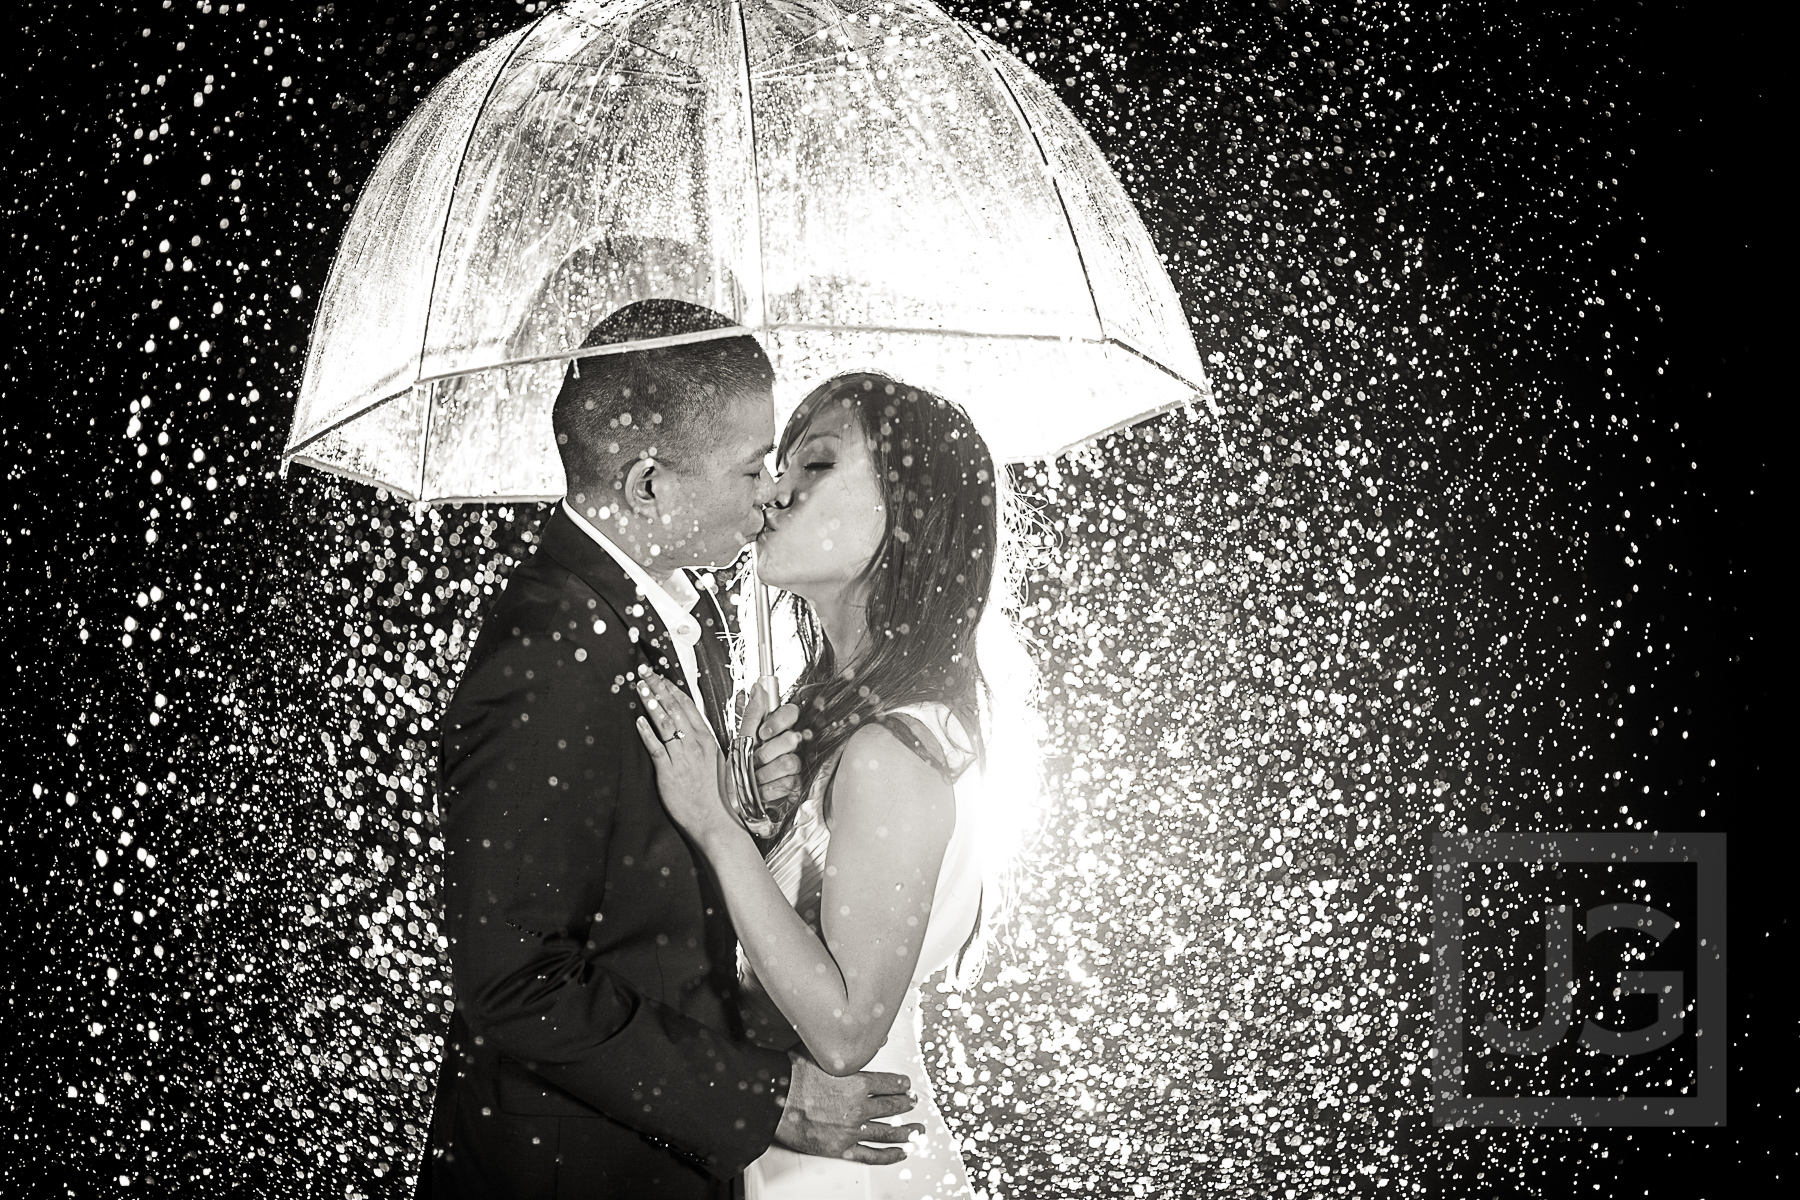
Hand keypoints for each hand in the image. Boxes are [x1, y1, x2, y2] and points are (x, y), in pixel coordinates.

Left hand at [634, 673, 738, 841]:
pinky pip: (656, 748)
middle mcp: (695, 744)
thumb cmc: (717, 795)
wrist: (716, 820)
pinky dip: (647, 732)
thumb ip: (702, 745)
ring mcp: (683, 757)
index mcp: (707, 740)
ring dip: (651, 703)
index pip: (688, 707)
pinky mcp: (670, 771)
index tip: (662, 677)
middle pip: (674, 709)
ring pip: (665, 723)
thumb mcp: (716, 762)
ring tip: (639, 688)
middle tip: (644, 673)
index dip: (673, 690)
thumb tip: (689, 731)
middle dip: (658, 688)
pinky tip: (638, 721)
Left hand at [741, 689, 806, 812]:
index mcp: (775, 730)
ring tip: (754, 778)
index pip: (791, 713)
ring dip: (767, 773)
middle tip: (755, 760)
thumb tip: (758, 688)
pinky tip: (761, 790)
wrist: (732, 802)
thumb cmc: (735, 770)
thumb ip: (752, 715)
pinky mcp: (795, 784)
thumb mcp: (740, 740)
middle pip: (792, 738)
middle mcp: (787, 745)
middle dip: (768, 752)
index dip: (779, 721)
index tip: (763, 733)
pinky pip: (790, 782)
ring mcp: (793, 764)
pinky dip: (770, 789)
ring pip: (792, 761)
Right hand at [773, 1052, 921, 1164]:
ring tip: (916, 1132)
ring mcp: (851, 1130)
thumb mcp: (822, 1051)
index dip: (901, 1085)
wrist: (773, 1100)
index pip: (890, 1083)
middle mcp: (859, 1107)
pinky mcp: (840, 1148)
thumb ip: (850, 1047)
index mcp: (858, 1082)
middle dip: (905, 1105)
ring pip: (887, 1132)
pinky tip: (899, 1153)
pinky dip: (888, 1155)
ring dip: (906, 1132)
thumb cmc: (792, 1074)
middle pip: (891, 1107)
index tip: (906, 1086)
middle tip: (912, 1104)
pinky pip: (871, 1154)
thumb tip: (874, 1038)